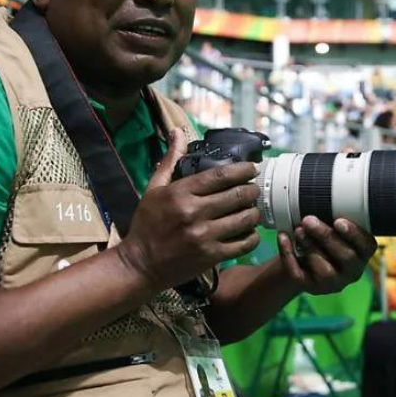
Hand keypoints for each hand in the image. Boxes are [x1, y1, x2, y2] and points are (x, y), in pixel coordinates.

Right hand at [117, 128, 261, 290]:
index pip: (220, 176)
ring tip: (254, 209)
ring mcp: (203, 235)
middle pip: (237, 195)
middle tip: (255, 189)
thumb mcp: (154, 189)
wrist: (140, 264)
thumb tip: (178, 131)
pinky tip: (251, 232)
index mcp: (180, 193)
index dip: (242, 170)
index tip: (252, 168)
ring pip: (244, 219)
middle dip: (252, 190)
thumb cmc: (147, 224)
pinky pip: (242, 244)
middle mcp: (193, 212)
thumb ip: (170, 161)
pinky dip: (252, 237)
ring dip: (254, 212)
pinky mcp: (210, 256)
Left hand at [277, 216, 376, 294]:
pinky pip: (299, 275)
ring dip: (310, 246)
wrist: (301, 256)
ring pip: (325, 270)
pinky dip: (288, 255)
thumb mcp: (331, 224)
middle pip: (345, 256)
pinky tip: (283, 237)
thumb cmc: (322, 235)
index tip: (339, 221)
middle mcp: (352, 271)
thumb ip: (333, 215)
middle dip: (326, 237)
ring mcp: (333, 282)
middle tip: (308, 220)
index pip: (366, 246)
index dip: (354, 234)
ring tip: (298, 230)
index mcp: (362, 252)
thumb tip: (323, 196)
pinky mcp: (312, 288)